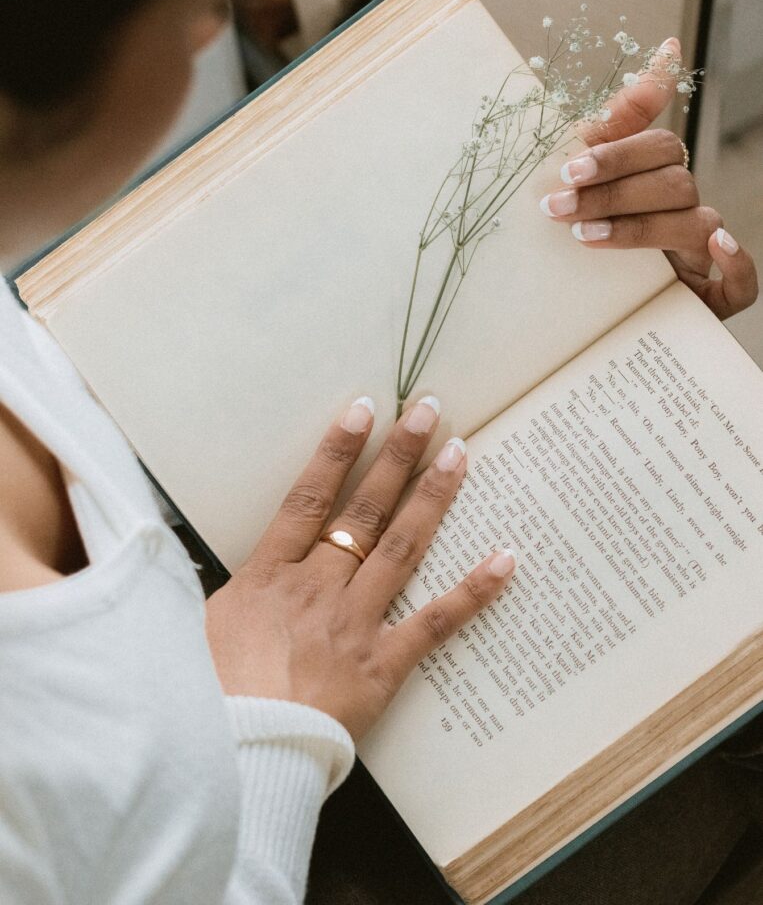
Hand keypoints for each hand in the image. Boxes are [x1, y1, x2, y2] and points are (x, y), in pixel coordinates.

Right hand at [205, 396, 514, 741]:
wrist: (232, 758)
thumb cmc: (205, 698)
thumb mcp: (192, 629)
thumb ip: (216, 587)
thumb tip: (190, 556)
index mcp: (269, 576)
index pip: (308, 497)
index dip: (337, 450)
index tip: (362, 410)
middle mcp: (316, 588)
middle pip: (363, 510)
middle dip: (396, 456)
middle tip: (426, 410)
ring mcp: (353, 623)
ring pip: (399, 548)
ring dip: (431, 498)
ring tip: (458, 454)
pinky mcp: (381, 665)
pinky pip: (434, 623)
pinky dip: (473, 592)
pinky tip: (504, 559)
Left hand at [539, 38, 757, 319]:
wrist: (563, 301)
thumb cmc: (581, 222)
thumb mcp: (586, 170)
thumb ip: (623, 114)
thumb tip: (671, 46)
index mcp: (658, 176)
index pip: (657, 148)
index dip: (617, 155)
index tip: (568, 167)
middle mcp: (683, 209)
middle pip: (673, 184)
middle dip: (613, 193)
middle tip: (560, 206)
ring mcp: (698, 253)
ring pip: (695, 226)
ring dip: (639, 229)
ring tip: (585, 236)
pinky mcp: (707, 299)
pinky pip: (741, 286)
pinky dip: (738, 265)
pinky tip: (714, 247)